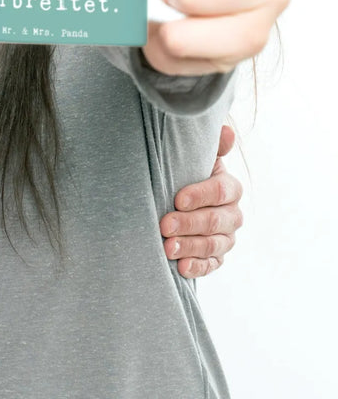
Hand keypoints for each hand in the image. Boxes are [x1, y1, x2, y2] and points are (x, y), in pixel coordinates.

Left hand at [160, 125, 242, 277]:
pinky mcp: (217, 256)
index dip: (200, 195)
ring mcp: (226, 237)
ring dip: (190, 247)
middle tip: (164, 225)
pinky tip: (181, 267)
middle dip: (189, 224)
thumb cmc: (185, 172)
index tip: (177, 199)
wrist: (178, 198)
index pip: (221, 191)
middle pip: (216, 221)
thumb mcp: (194, 157)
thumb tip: (226, 131)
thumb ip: (211, 145)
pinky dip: (197, 267)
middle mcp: (233, 214)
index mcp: (229, 187)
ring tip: (167, 248)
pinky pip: (212, 265)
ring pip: (213, 245)